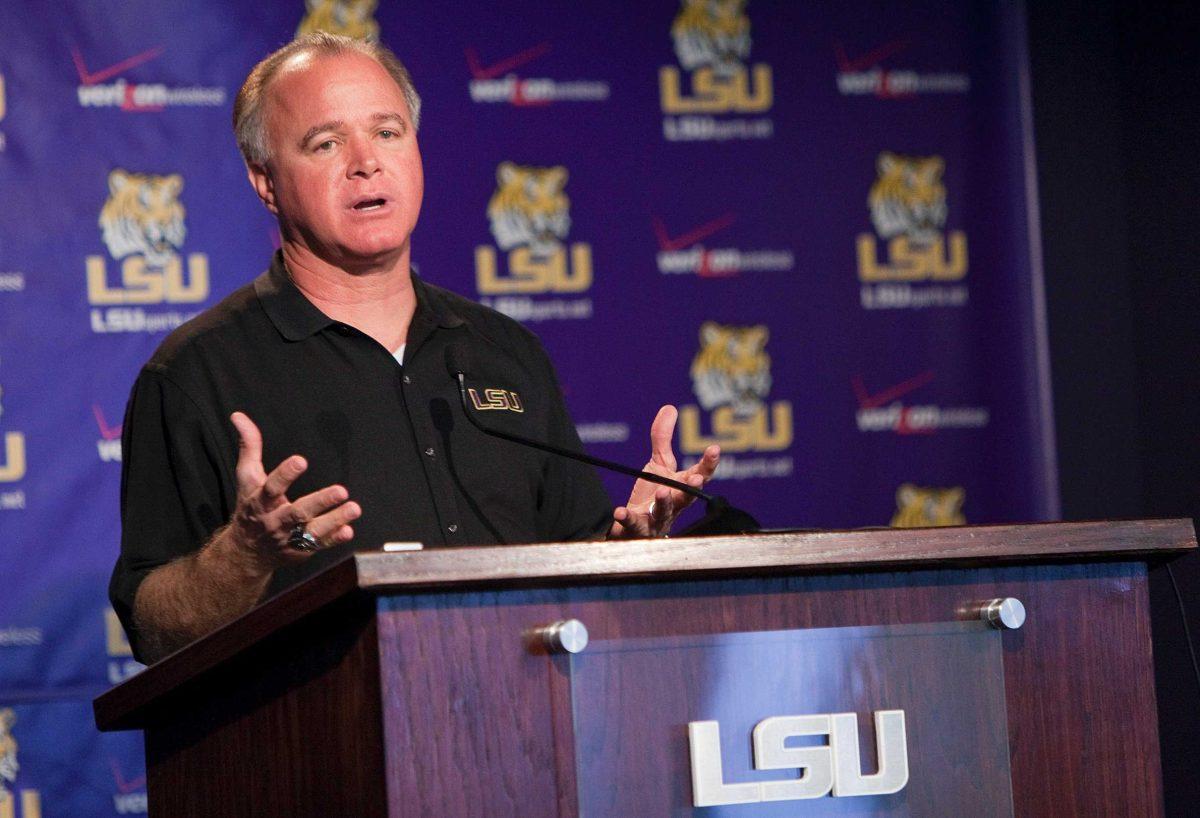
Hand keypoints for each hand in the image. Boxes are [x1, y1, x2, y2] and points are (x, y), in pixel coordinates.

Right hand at [227, 412, 360, 565]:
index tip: (301, 460)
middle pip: (297, 513)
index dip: (285, 475)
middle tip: (341, 490)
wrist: (246, 552)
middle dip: (319, 502)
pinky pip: (319, 545)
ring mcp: (289, 538)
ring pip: (312, 531)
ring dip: (334, 520)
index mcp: (260, 502)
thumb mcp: (247, 478)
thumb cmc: (251, 506)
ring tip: (354, 508)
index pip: (271, 487)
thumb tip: (239, 416)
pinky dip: (334, 539)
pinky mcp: (301, 550)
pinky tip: (348, 530)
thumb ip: (249, 447)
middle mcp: (274, 521)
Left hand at [609, 405, 719, 538]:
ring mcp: (657, 519)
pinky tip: (620, 512)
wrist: (634, 525)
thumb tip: (669, 407)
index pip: (700, 474)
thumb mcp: (658, 464)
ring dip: (665, 504)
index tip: (714, 448)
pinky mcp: (638, 529)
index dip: (708, 463)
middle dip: (692, 488)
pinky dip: (628, 519)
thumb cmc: (652, 495)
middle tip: (695, 478)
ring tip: (662, 492)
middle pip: (686, 497)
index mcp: (682, 486)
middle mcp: (674, 504)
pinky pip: (634, 525)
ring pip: (664, 513)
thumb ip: (662, 438)